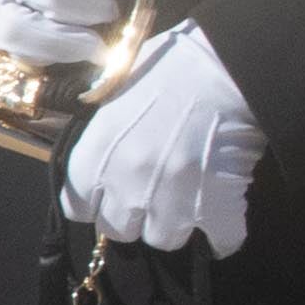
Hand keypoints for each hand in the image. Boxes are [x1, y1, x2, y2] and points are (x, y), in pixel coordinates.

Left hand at [60, 22, 261, 257]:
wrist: (227, 63)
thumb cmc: (170, 68)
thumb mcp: (116, 98)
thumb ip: (103, 139)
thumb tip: (105, 164)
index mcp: (94, 155)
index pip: (77, 207)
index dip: (98, 202)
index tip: (113, 194)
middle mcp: (125, 183)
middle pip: (120, 231)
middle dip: (137, 216)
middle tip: (156, 196)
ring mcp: (171, 199)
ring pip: (165, 239)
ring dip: (178, 224)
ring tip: (192, 202)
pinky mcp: (218, 206)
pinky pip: (221, 241)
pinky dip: (225, 238)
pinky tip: (225, 226)